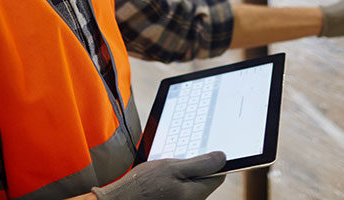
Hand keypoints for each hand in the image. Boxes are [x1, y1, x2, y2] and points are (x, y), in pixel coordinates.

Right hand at [92, 151, 225, 199]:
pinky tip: (165, 172)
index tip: (207, 148)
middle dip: (198, 164)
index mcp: (196, 193)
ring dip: (185, 170)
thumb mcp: (172, 167)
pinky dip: (177, 177)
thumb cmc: (144, 185)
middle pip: (206, 179)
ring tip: (170, 163)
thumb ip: (200, 164)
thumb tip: (222, 157)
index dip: (215, 160)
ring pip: (193, 182)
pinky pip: (182, 186)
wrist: (121, 199)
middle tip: (183, 153)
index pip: (218, 175)